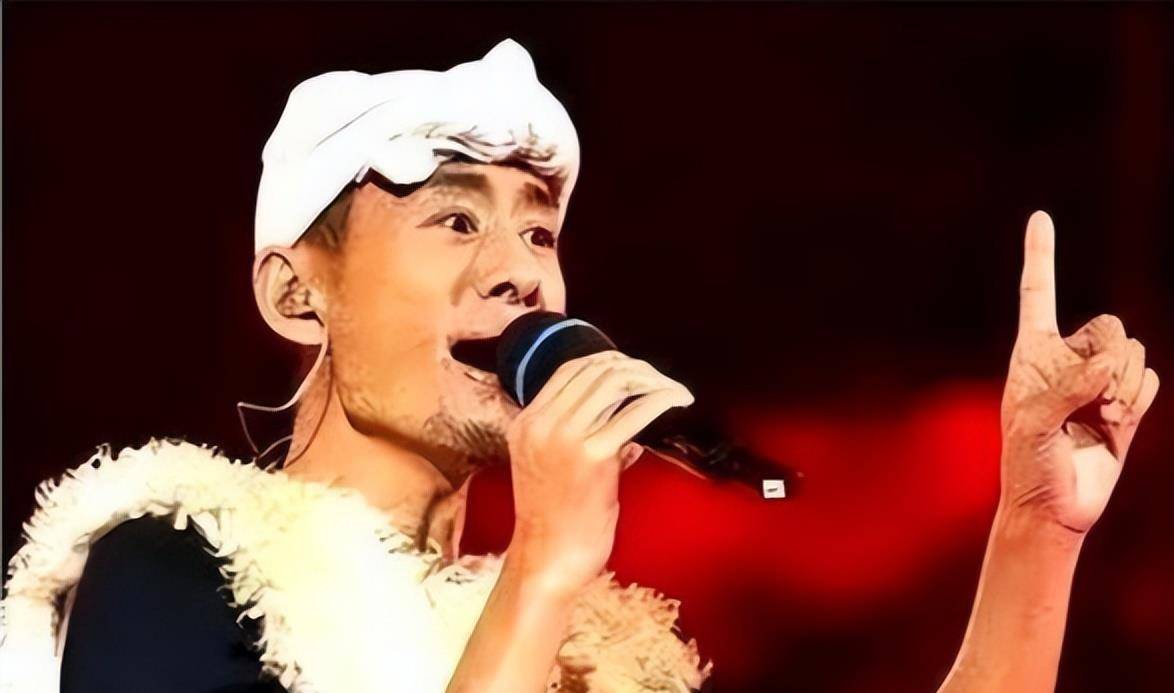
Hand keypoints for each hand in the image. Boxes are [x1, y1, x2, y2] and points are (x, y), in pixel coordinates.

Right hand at [503, 350, 693, 593]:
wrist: (547, 561)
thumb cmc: (557, 522)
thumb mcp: (550, 469)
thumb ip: (579, 439)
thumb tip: (627, 426)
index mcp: (526, 422)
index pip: (569, 369)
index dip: (608, 360)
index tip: (637, 371)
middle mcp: (541, 424)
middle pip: (595, 369)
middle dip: (636, 368)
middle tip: (662, 381)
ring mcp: (564, 437)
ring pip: (616, 382)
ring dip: (653, 379)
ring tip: (674, 390)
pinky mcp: (592, 456)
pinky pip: (635, 411)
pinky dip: (663, 398)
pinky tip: (679, 400)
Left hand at [1000, 211, 1158, 533]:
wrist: (1054, 507)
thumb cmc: (1027, 464)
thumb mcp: (1034, 424)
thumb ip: (1068, 387)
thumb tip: (1107, 365)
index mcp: (1031, 353)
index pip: (1036, 294)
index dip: (1040, 255)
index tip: (1039, 216)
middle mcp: (1065, 359)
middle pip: (1108, 323)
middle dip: (1110, 358)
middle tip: (1095, 398)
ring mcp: (1097, 380)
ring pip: (1133, 350)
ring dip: (1125, 384)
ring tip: (1104, 416)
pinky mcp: (1125, 402)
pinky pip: (1149, 377)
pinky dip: (1139, 397)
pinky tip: (1118, 420)